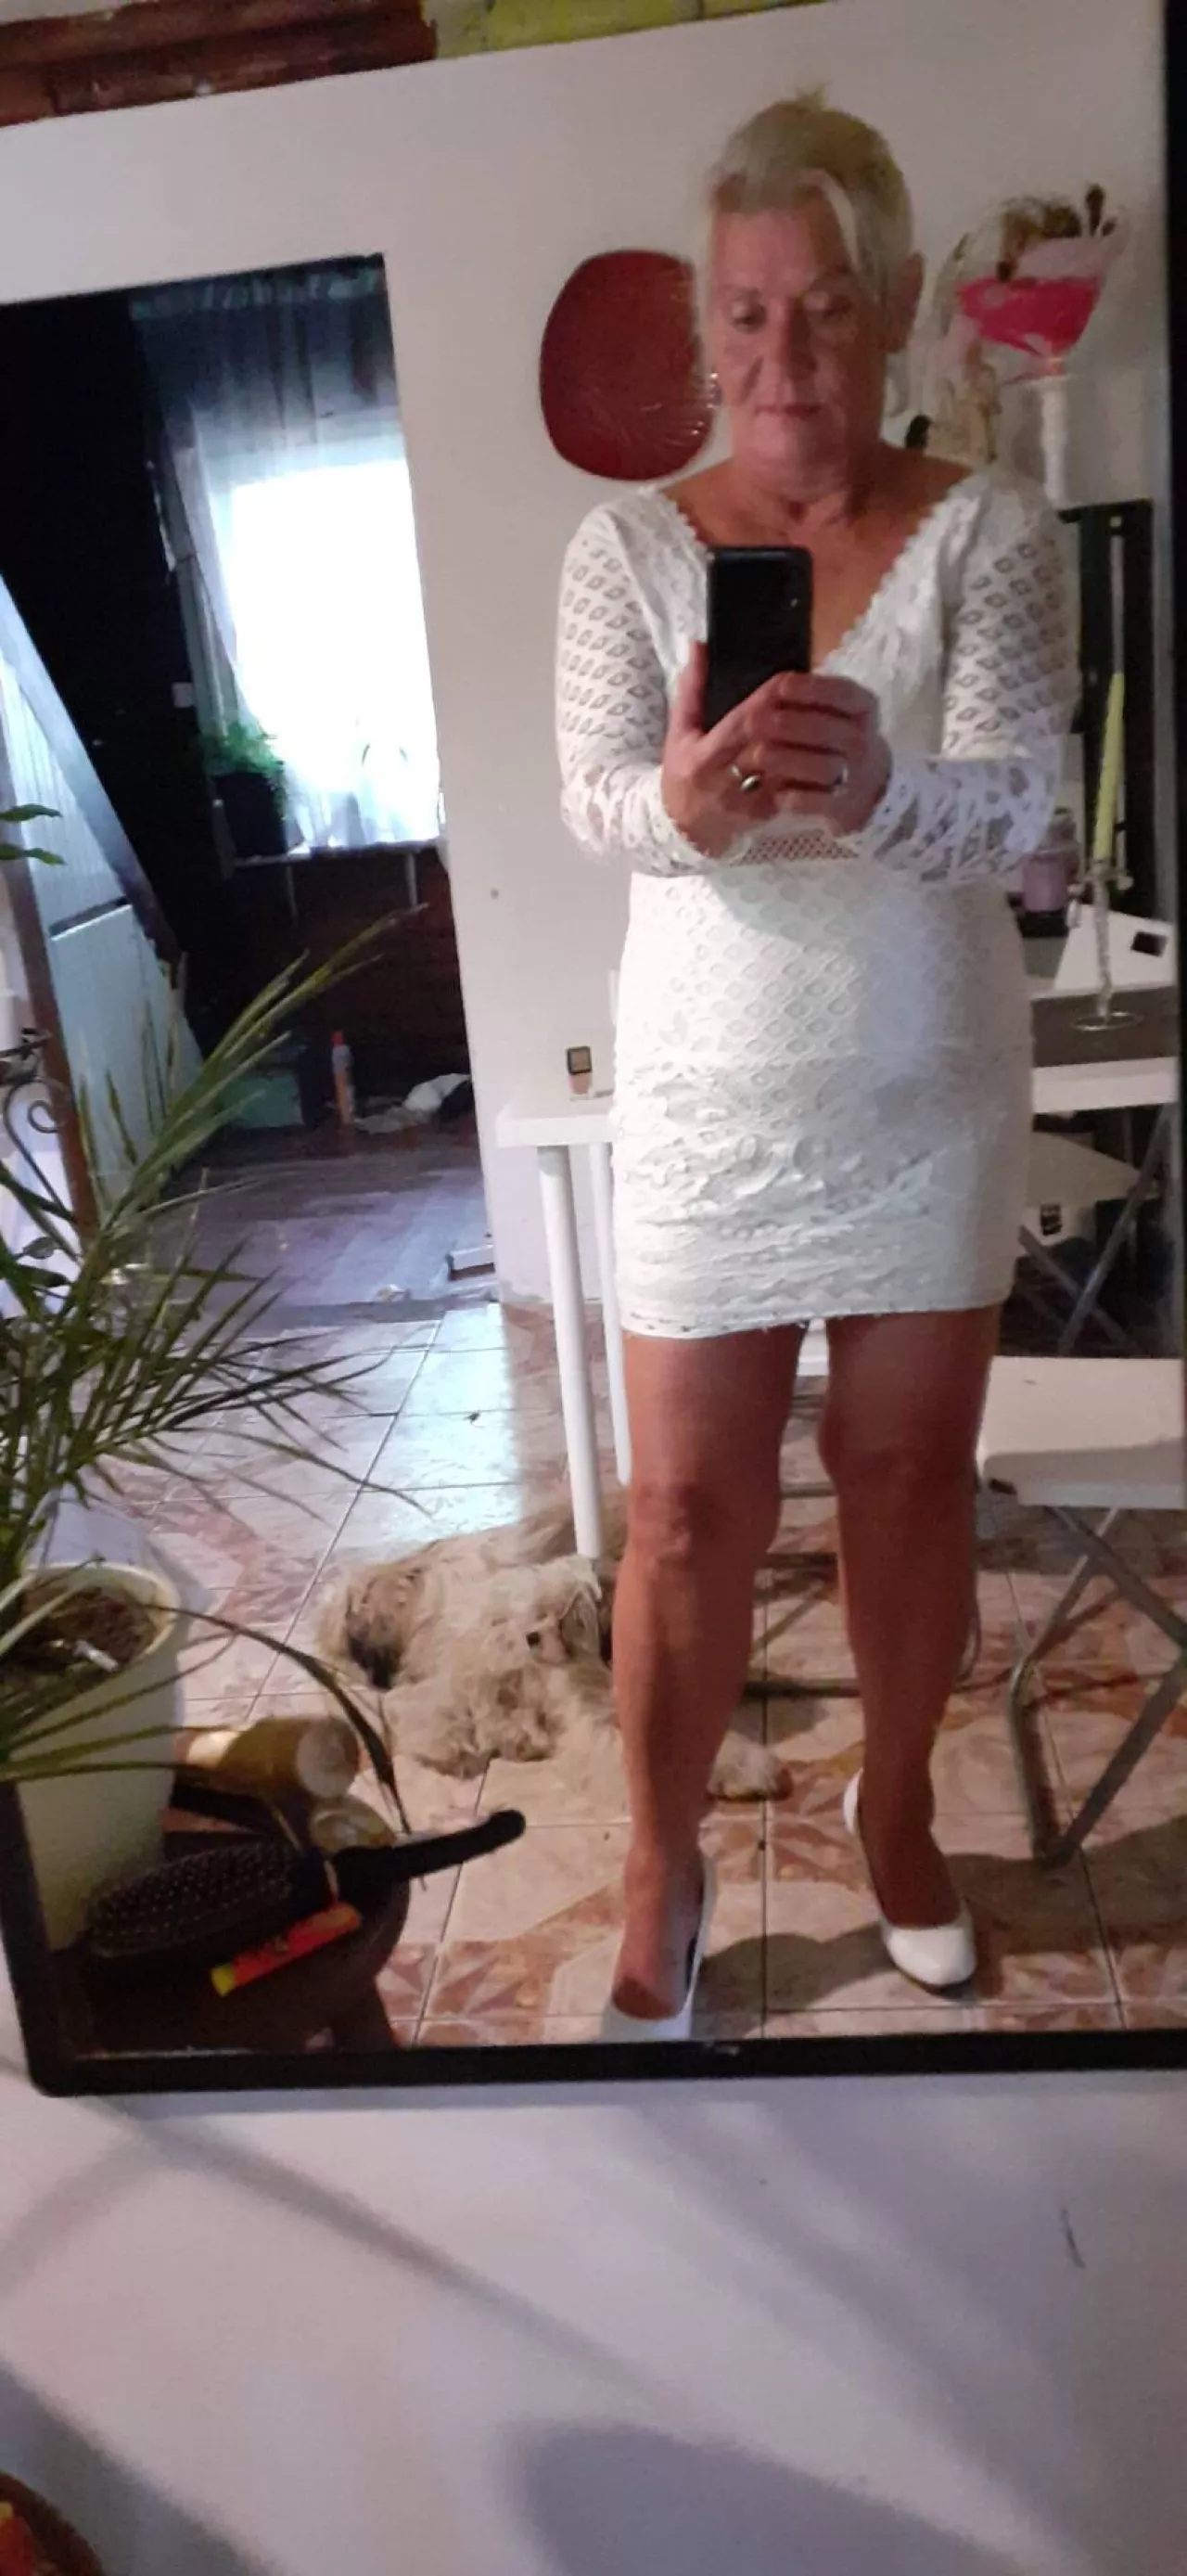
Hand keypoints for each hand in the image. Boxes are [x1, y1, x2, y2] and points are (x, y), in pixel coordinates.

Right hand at [660, 646, 890, 854]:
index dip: (771, 698)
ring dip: (810, 746)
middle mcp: (724, 777)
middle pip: (769, 741)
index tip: (791, 681)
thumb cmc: (683, 774)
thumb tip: (699, 644)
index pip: (744, 719)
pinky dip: (809, 772)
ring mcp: (745, 799)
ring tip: (831, 725)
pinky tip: (826, 755)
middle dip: (798, 719)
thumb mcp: (679, 732)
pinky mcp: (762, 815)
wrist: (683, 831)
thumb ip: (691, 689)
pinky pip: (792, 791)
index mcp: (704, 753)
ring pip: (785, 768)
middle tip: (822, 700)